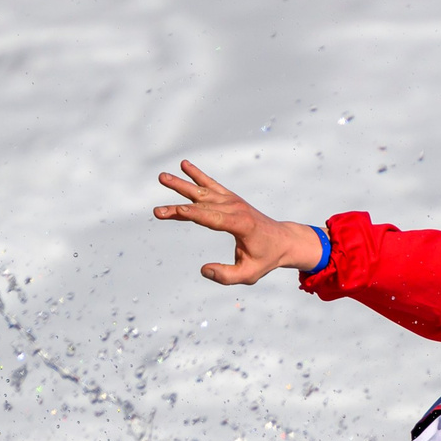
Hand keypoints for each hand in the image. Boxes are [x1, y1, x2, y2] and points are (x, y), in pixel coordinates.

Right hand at [152, 161, 325, 284]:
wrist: (282, 240)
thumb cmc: (266, 258)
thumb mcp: (250, 274)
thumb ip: (227, 275)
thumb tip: (204, 270)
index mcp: (241, 224)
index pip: (212, 218)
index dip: (192, 215)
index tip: (174, 213)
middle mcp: (236, 209)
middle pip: (202, 206)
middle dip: (178, 209)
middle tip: (157, 211)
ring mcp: (233, 201)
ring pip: (203, 191)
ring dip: (182, 184)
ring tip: (162, 177)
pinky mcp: (231, 198)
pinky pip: (211, 185)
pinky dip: (197, 175)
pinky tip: (184, 165)